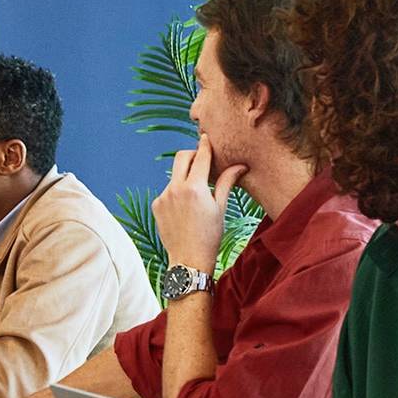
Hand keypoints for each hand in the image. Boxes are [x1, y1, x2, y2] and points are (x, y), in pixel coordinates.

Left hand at [150, 139, 244, 274]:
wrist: (189, 259)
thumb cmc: (210, 235)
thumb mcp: (221, 208)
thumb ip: (226, 182)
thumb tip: (240, 166)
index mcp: (194, 188)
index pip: (200, 156)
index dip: (204, 145)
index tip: (206, 138)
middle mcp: (175, 189)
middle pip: (181, 157)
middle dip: (192, 154)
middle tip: (201, 160)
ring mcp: (163, 196)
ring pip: (174, 175)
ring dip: (185, 177)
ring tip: (197, 197)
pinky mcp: (156, 205)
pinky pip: (167, 191)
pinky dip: (177, 193)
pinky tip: (185, 210)